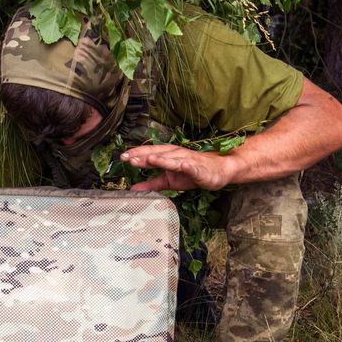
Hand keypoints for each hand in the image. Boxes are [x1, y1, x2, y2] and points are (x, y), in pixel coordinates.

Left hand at [120, 145, 237, 191]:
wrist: (218, 171)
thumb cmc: (192, 174)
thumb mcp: (168, 181)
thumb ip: (151, 184)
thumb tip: (133, 188)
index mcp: (168, 156)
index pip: (150, 154)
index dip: (137, 155)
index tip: (122, 157)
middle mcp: (176, 155)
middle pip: (158, 153)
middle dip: (144, 155)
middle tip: (129, 157)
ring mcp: (188, 160)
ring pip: (173, 158)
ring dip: (162, 158)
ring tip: (150, 159)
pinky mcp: (199, 168)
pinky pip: (192, 166)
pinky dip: (186, 165)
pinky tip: (180, 165)